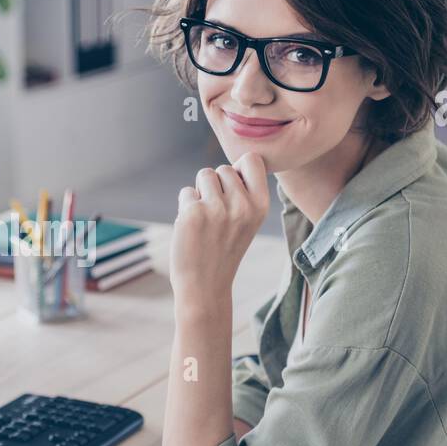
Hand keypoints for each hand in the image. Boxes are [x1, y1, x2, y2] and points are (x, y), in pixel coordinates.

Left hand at [169, 152, 268, 309]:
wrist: (205, 285)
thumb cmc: (224, 249)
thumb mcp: (247, 222)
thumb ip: (244, 193)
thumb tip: (231, 164)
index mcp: (260, 206)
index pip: (252, 160)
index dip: (238, 169)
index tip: (233, 188)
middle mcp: (242, 205)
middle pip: (223, 168)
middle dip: (215, 185)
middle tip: (216, 214)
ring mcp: (217, 208)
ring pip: (203, 175)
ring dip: (200, 193)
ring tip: (205, 219)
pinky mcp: (193, 213)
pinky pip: (186, 192)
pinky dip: (185, 206)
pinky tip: (192, 228)